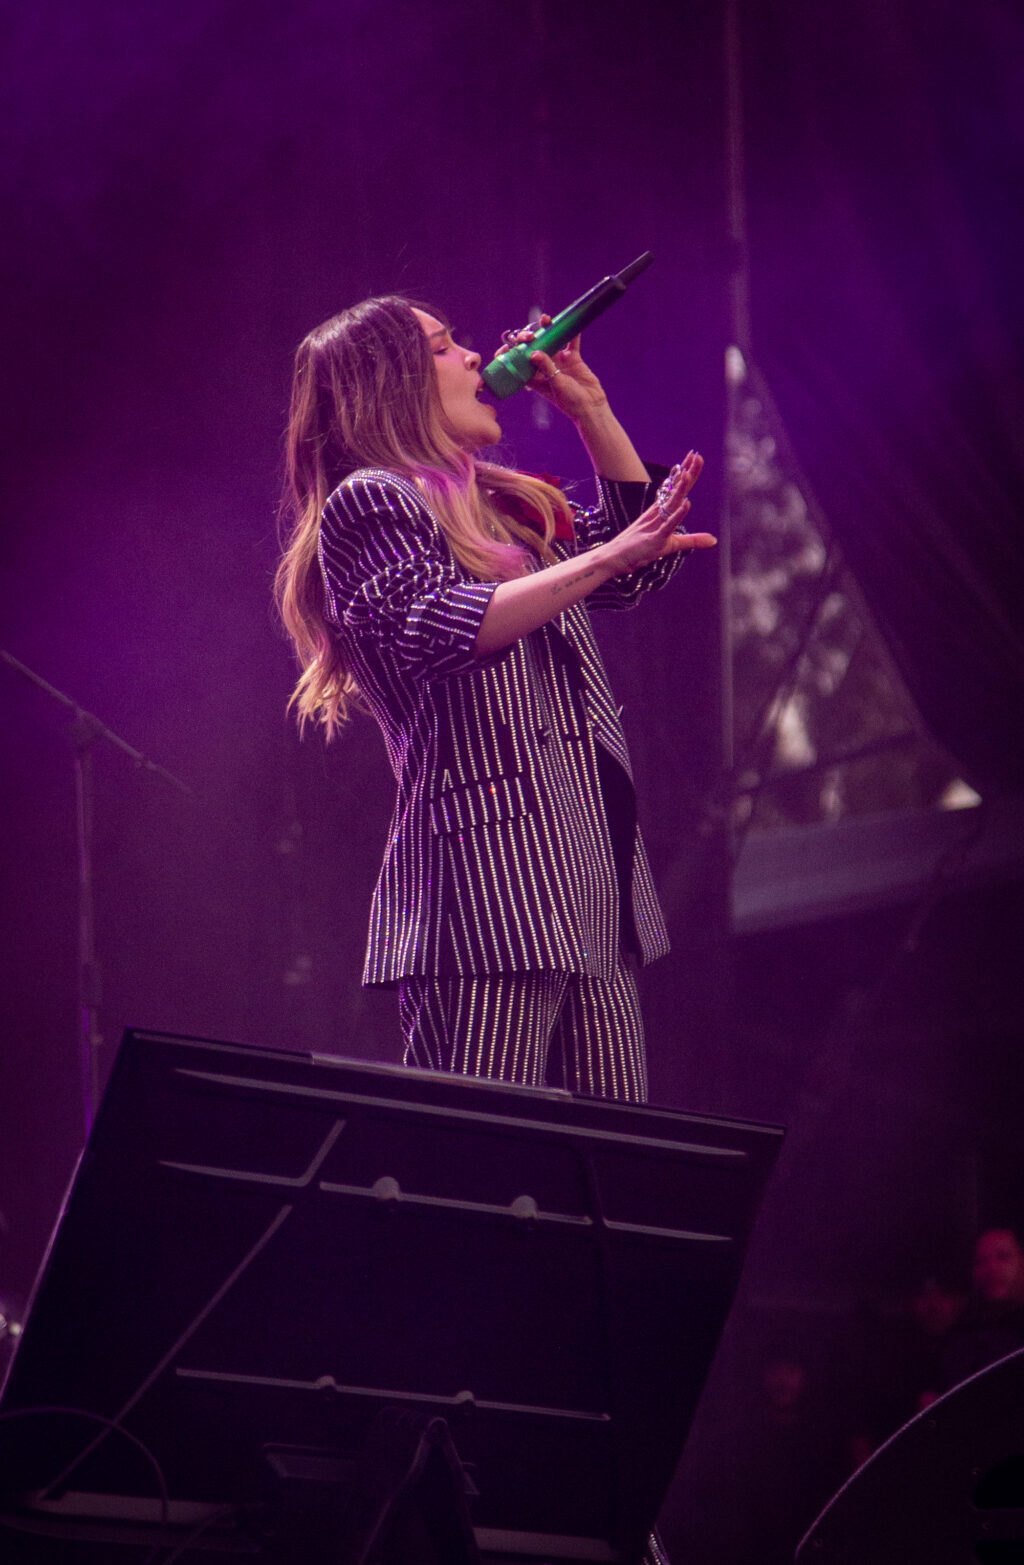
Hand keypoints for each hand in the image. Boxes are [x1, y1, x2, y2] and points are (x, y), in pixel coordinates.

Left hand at [497, 315, 608, 420]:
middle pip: (533, 348)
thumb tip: (533, 353)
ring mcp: (559, 362)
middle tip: (530, 336)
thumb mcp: (555, 385)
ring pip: (551, 342)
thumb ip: (546, 368)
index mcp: (535, 378)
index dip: (511, 354)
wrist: (590, 406)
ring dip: (548, 329)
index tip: (506, 348)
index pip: (519, 364)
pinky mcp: (573, 359)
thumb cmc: (569, 402)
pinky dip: (571, 333)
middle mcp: (545, 368)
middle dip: (529, 338)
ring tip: (545, 319)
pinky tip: (569, 321)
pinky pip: (572, 342)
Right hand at [601, 452, 715, 573]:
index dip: (686, 473)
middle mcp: (658, 514)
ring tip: (689, 472)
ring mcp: (656, 525)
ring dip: (680, 488)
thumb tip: (714, 539)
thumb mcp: (671, 545)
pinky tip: (687, 504)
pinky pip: (668, 525)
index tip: (695, 457)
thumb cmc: (639, 551)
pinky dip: (677, 515)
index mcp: (660, 512)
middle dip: (687, 473)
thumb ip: (693, 541)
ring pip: (671, 503)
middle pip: (676, 490)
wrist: (614, 559)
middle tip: (697, 455)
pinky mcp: (655, 539)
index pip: (676, 489)